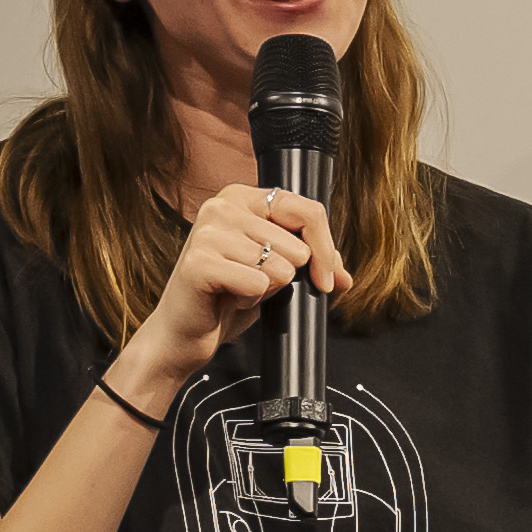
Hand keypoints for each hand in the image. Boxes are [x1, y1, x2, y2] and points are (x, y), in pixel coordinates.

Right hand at [126, 181, 347, 390]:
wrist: (186, 334)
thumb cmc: (227, 297)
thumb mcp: (276, 271)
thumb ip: (310, 261)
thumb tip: (346, 277)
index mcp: (243, 197)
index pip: (308, 210)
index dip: (325, 250)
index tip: (327, 280)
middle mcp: (222, 205)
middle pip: (298, 245)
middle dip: (287, 276)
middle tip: (254, 283)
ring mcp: (207, 231)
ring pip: (281, 267)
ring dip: (265, 288)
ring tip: (238, 288)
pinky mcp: (198, 262)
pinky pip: (258, 284)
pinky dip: (250, 300)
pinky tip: (227, 298)